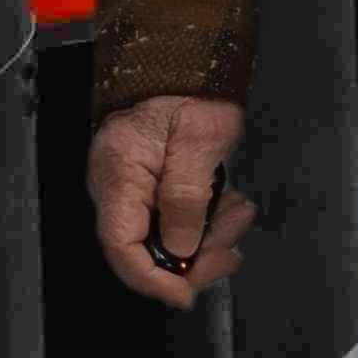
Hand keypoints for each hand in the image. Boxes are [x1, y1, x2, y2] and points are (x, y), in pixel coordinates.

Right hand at [88, 93, 255, 309]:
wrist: (190, 62)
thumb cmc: (191, 90)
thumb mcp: (197, 139)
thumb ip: (186, 196)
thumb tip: (182, 248)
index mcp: (118, 177)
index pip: (121, 245)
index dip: (152, 279)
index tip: (185, 294)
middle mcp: (120, 190)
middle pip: (146, 251)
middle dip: (193, 259)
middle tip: (230, 253)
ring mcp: (138, 192)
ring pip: (169, 240)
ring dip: (209, 239)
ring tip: (239, 215)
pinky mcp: (158, 190)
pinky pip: (180, 221)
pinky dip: (210, 223)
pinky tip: (233, 207)